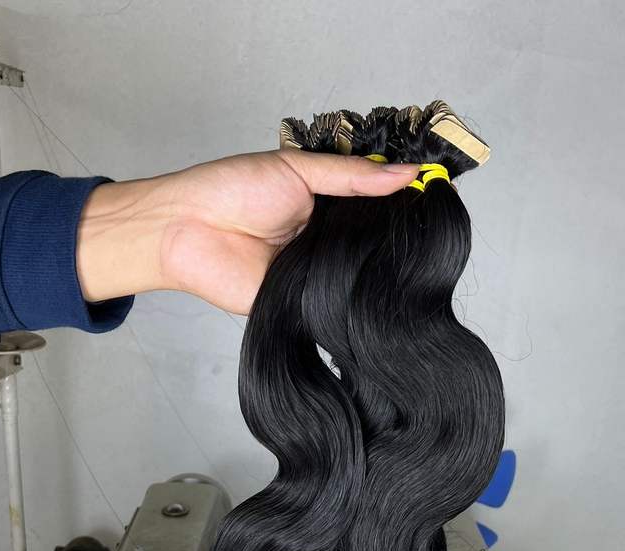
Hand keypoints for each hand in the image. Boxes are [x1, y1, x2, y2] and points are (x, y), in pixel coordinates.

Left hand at [76, 151, 416, 313]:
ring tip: (405, 263)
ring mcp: (316, 275)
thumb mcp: (299, 171)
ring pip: (357, 277)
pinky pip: (334, 304)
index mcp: (327, 207)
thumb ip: (353, 177)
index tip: (436, 202)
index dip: (402, 207)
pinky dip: (348, 299)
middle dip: (392, 242)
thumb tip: (409, 173)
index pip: (375, 210)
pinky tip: (370, 294)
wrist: (187, 230)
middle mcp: (325, 243)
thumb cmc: (233, 189)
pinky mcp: (304, 305)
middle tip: (428, 236)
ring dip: (372, 271)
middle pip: (371, 246)